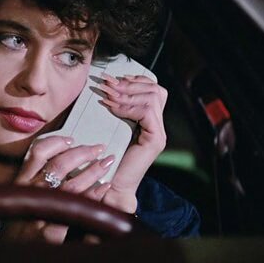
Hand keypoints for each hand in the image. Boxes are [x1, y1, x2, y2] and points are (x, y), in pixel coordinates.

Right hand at [0, 136, 114, 243]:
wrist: (10, 252)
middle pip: (58, 165)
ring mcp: (40, 212)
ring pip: (71, 184)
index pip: (38, 153)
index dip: (56, 142)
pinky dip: (93, 195)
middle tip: (98, 148)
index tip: (71, 139)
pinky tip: (104, 188)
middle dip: (82, 153)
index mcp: (22, 182)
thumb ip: (32, 178)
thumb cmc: (16, 224)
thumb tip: (55, 160)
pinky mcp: (50, 233)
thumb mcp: (19, 196)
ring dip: (92, 171)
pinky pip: (76, 210)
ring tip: (106, 163)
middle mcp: (30, 193)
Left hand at [98, 74, 167, 212]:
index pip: (153, 89)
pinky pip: (146, 112)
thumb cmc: (105, 159)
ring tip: (107, 95)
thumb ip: (113, 110)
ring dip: (126, 93)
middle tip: (108, 84)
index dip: (135, 79)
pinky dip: (127, 106)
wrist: (110, 186)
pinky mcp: (155, 140)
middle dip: (129, 83)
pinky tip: (112, 107)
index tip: (115, 78)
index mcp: (148, 121)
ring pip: (152, 97)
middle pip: (155, 90)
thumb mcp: (108, 127)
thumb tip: (106, 87)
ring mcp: (158, 133)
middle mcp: (157, 126)